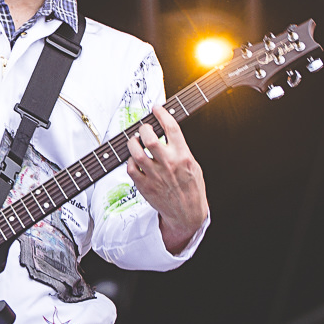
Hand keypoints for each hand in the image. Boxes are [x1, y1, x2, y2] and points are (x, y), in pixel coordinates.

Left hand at [126, 103, 208, 253]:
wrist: (187, 213)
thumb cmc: (191, 188)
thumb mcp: (193, 165)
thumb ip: (180, 148)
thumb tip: (168, 131)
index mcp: (183, 156)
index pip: (171, 128)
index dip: (162, 114)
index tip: (156, 109)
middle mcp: (168, 164)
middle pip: (149, 138)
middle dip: (144, 129)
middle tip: (144, 129)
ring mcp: (155, 176)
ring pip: (136, 152)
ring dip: (133, 143)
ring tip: (135, 142)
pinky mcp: (145, 186)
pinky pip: (130, 168)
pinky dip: (130, 161)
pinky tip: (135, 160)